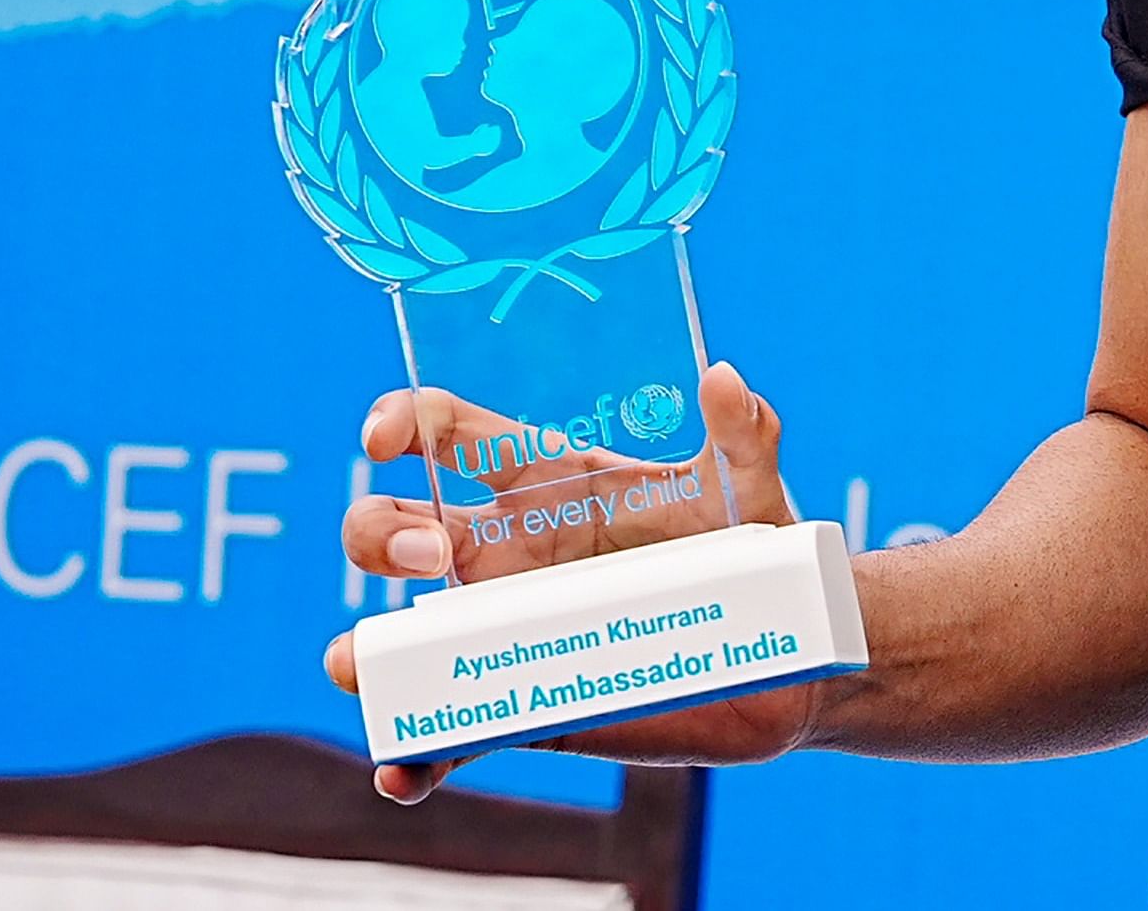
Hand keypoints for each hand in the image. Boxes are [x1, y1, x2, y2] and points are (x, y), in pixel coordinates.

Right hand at [323, 360, 846, 802]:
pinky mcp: (527, 706)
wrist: (787, 653)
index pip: (447, 433)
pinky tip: (404, 770)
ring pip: (401, 638)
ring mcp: (508, 632)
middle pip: (395, 528)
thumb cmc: (755, 550)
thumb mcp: (750, 489)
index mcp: (547, 483)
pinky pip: (451, 733)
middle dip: (381, 534)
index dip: (401, 422)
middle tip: (434, 557)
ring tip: (359, 665)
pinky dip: (416, 755)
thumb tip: (724, 377)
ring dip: (365, 653)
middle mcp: (509, 554)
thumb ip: (744, 432)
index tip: (385, 438)